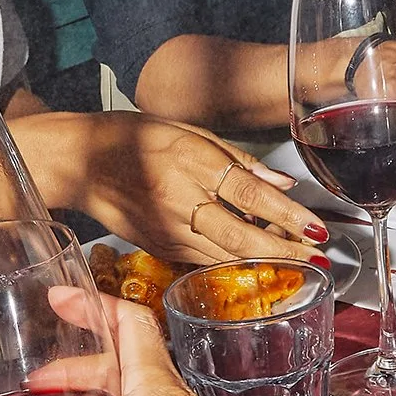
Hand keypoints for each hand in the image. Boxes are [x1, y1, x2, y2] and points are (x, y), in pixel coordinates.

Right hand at [38, 111, 328, 267]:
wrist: (78, 161)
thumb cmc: (133, 137)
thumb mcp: (188, 131)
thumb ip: (236, 158)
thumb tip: (279, 182)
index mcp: (190, 161)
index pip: (249, 193)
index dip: (286, 215)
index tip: (316, 228)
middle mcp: (179, 199)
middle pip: (240, 234)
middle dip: (283, 251)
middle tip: (317, 259)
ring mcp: (166, 228)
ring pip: (223, 254)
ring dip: (263, 262)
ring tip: (298, 264)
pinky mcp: (158, 246)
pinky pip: (203, 258)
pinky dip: (233, 263)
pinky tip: (256, 261)